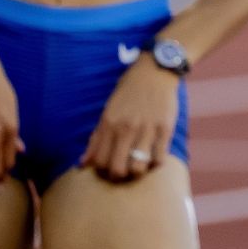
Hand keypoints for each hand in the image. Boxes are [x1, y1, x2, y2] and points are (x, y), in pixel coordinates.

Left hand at [82, 56, 179, 182]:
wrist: (154, 71)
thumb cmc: (128, 92)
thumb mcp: (108, 111)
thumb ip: (96, 138)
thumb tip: (82, 164)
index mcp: (109, 123)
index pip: (99, 162)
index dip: (102, 172)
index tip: (108, 168)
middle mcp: (126, 128)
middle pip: (117, 170)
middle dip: (119, 176)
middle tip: (123, 171)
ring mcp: (146, 129)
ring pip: (138, 168)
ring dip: (137, 172)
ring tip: (139, 165)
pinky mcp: (165, 129)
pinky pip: (159, 159)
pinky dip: (155, 163)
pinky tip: (154, 156)